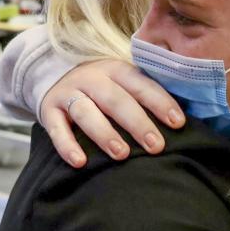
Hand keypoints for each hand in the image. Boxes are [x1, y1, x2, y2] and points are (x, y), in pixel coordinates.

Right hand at [38, 59, 184, 166]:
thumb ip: (144, 95)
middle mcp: (92, 78)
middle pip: (116, 99)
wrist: (52, 72)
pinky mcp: (48, 110)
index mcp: (116, 69)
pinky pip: (56, 128)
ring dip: (105, 133)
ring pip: (86, 112)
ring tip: (122, 154)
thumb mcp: (121, 81)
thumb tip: (180, 122)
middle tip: (156, 146)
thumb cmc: (101, 86)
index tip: (178, 123)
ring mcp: (68, 93)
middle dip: (137, 123)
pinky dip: (67, 145)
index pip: (141, 85)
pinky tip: (80, 161)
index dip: (160, 102)